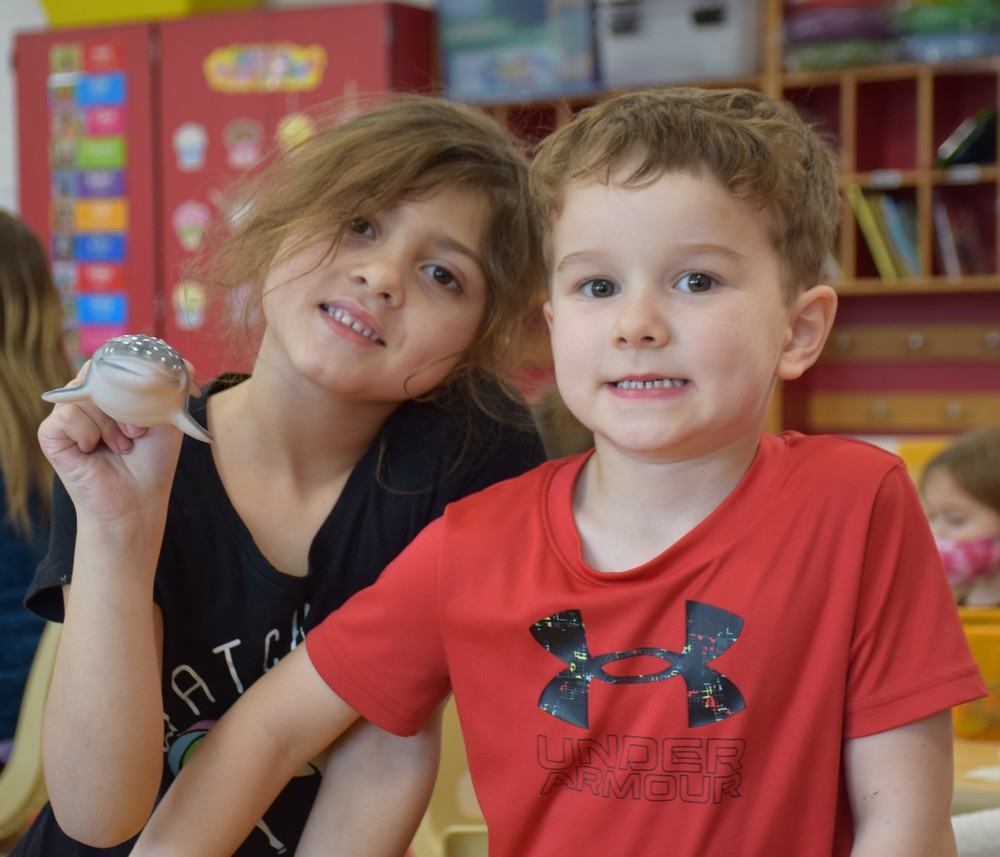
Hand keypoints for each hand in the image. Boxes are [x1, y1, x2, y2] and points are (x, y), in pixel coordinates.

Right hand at [38, 362, 185, 527]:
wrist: (139, 502)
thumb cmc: (153, 462)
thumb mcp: (170, 419)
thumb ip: (174, 389)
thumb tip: (183, 361)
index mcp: (112, 394)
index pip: (112, 362)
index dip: (130, 374)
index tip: (149, 395)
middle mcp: (88, 401)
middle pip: (98, 373)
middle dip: (126, 403)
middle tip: (138, 432)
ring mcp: (67, 416)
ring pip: (85, 394)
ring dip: (111, 423)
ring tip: (122, 446)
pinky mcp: (50, 435)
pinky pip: (68, 415)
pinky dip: (89, 433)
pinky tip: (94, 450)